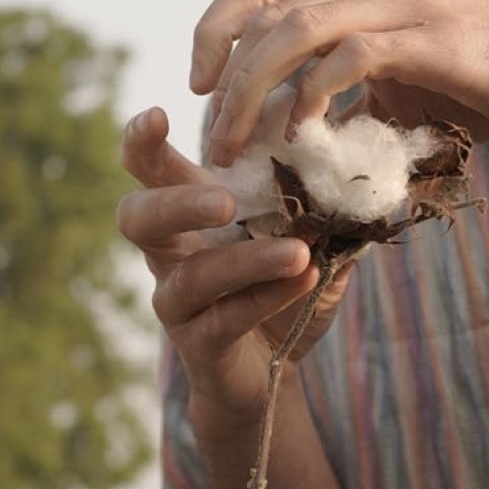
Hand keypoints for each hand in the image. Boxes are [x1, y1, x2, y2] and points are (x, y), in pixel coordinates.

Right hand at [116, 106, 354, 424]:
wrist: (269, 374)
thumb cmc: (277, 288)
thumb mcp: (300, 235)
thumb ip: (316, 201)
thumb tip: (351, 157)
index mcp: (184, 213)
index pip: (148, 168)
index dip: (141, 141)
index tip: (158, 115)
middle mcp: (168, 253)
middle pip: (137, 218)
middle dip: (175, 204)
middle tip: (224, 202)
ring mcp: (178, 302)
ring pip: (190, 277)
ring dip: (244, 261)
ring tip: (298, 252)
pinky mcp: (199, 345)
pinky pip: (226, 318)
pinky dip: (267, 297)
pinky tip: (306, 280)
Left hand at [191, 0, 488, 165]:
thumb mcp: (402, 85)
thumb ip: (350, 93)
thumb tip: (297, 133)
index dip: (214, 30)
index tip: (200, 87)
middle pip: (261, 5)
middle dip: (222, 73)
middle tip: (212, 135)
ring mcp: (401, 6)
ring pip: (295, 30)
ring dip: (254, 90)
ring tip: (239, 144)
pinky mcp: (430, 38)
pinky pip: (350, 57)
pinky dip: (315, 95)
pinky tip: (303, 135)